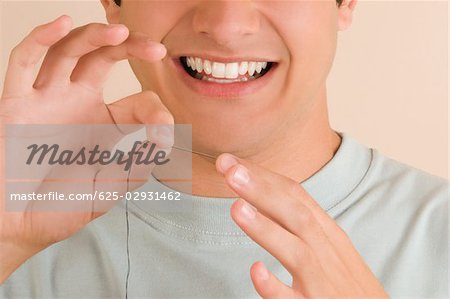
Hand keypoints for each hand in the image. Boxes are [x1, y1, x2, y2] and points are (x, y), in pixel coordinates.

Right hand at [0, 15, 171, 282]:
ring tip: (120, 32)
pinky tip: (62, 24)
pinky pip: (24, 63)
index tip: (163, 132)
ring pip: (68, 52)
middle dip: (131, 48)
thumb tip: (162, 142)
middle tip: (156, 49)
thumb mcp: (109, 188)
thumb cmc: (61, 207)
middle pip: (103, 59)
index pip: (138, 101)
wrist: (18, 226)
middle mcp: (77, 104)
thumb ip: (137, 167)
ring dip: (93, 37)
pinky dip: (41, 39)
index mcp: (104, 123)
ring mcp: (46, 100)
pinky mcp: (16, 104)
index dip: (155, 111)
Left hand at [216, 154, 388, 297]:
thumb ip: (299, 225)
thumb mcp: (331, 248)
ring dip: (266, 228)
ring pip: (296, 252)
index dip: (263, 176)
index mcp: (328, 234)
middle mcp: (327, 254)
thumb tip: (260, 202)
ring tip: (236, 207)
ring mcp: (322, 284)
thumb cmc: (349, 286)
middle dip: (262, 190)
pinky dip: (275, 285)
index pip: (295, 196)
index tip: (231, 162)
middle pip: (295, 214)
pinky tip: (256, 270)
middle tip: (228, 168)